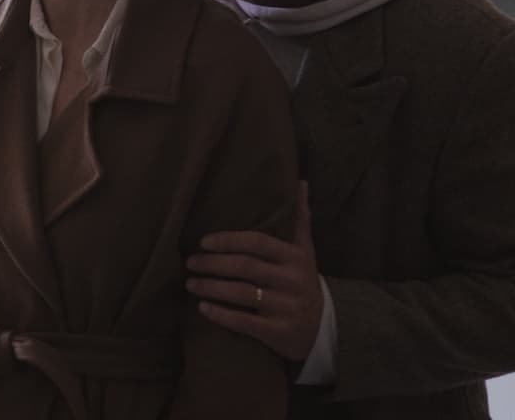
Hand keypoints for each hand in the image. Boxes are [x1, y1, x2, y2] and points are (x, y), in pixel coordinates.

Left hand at [185, 182, 321, 360]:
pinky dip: (221, 315)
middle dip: (212, 264)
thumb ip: (300, 219)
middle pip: (244, 267)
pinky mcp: (279, 332)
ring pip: (241, 294)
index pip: (257, 243)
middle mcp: (291, 281)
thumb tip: (300, 182)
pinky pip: (245, 322)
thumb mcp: (306, 251)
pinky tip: (202, 309)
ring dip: (211, 288)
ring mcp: (285, 307)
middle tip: (190, 262)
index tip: (203, 242)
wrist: (324, 329)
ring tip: (190, 284)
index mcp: (295, 258)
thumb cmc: (304, 282)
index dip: (228, 240)